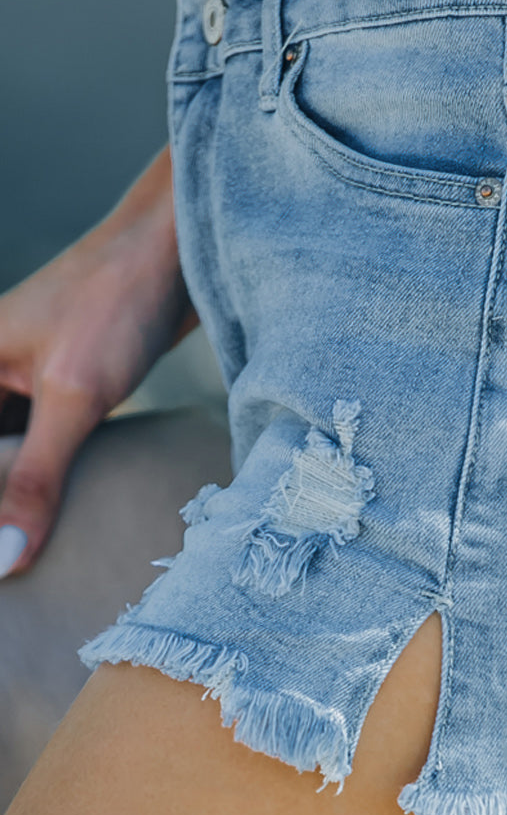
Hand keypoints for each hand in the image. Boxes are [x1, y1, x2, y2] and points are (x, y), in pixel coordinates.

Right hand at [0, 145, 198, 578]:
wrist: (181, 249)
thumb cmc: (117, 302)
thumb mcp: (73, 398)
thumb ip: (36, 480)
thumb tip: (5, 560)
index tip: (5, 562)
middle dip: (3, 503)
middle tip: (15, 565)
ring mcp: (22, 374)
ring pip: (9, 451)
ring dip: (19, 493)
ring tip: (32, 553)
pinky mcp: (66, 382)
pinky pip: (41, 442)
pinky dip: (49, 474)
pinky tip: (64, 510)